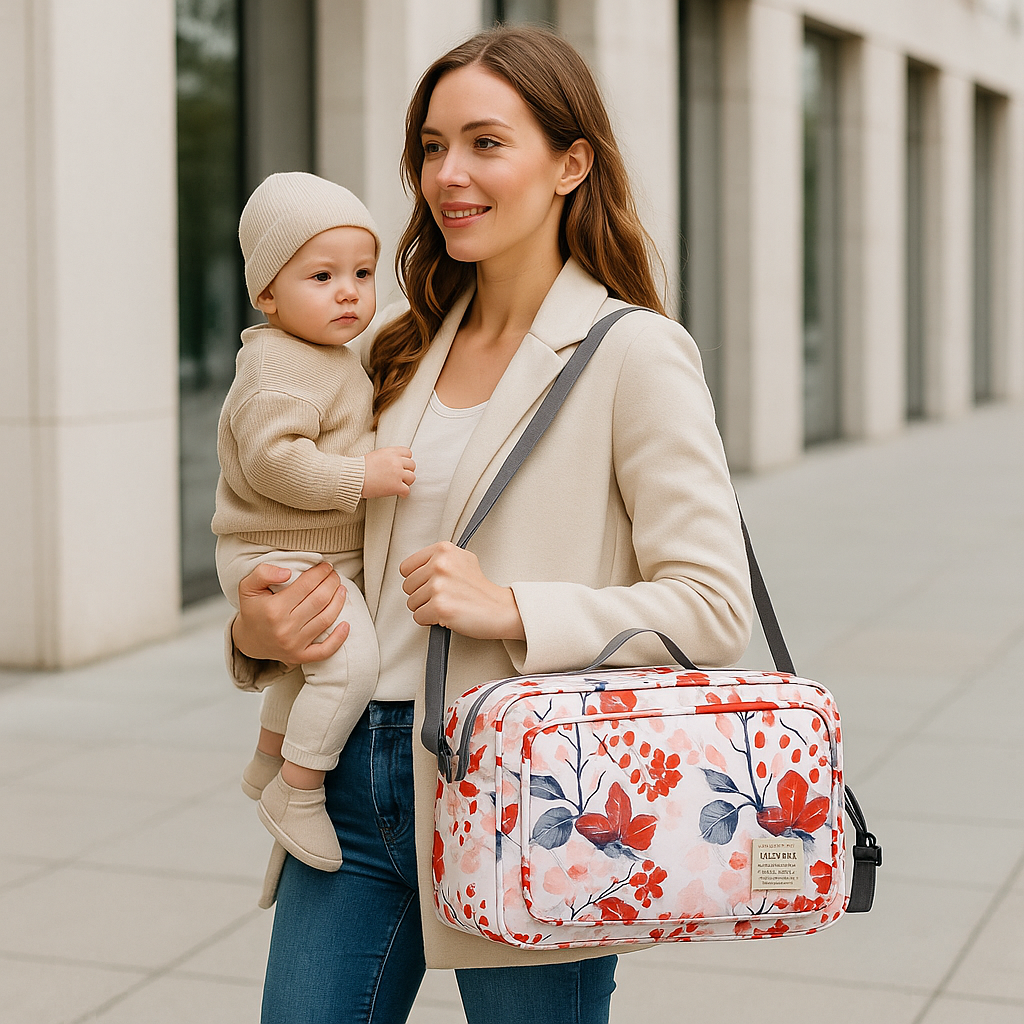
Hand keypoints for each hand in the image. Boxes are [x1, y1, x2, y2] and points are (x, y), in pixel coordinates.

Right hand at [231, 561, 349, 663]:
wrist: (248, 640)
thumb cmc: (253, 610)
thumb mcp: (248, 586)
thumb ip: (263, 573)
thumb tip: (288, 572)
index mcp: (274, 609)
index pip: (306, 585)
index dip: (320, 573)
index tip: (326, 566)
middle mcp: (285, 628)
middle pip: (319, 600)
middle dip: (331, 583)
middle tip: (334, 575)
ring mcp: (294, 645)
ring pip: (326, 619)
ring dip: (338, 602)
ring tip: (341, 589)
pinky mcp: (300, 657)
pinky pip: (325, 650)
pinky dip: (339, 639)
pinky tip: (347, 624)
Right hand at [362, 447, 415, 498]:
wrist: (352, 477)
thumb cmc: (359, 468)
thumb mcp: (376, 455)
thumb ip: (388, 457)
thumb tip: (395, 462)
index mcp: (391, 452)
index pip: (408, 453)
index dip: (406, 460)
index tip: (403, 465)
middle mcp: (396, 461)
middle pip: (412, 465)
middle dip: (407, 471)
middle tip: (401, 476)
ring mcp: (397, 473)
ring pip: (412, 477)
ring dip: (406, 482)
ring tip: (400, 484)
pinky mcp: (395, 486)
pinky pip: (407, 490)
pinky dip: (403, 493)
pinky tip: (399, 493)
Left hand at [399, 542, 525, 639]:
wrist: (499, 609)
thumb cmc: (480, 589)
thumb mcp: (462, 560)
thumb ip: (438, 559)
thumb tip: (415, 568)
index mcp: (444, 550)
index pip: (406, 567)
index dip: (416, 579)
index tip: (429, 583)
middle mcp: (440, 565)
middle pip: (407, 586)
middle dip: (421, 595)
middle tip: (442, 596)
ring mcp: (439, 586)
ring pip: (411, 603)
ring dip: (426, 608)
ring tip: (446, 604)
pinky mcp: (440, 607)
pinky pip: (418, 617)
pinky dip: (430, 621)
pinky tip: (446, 615)